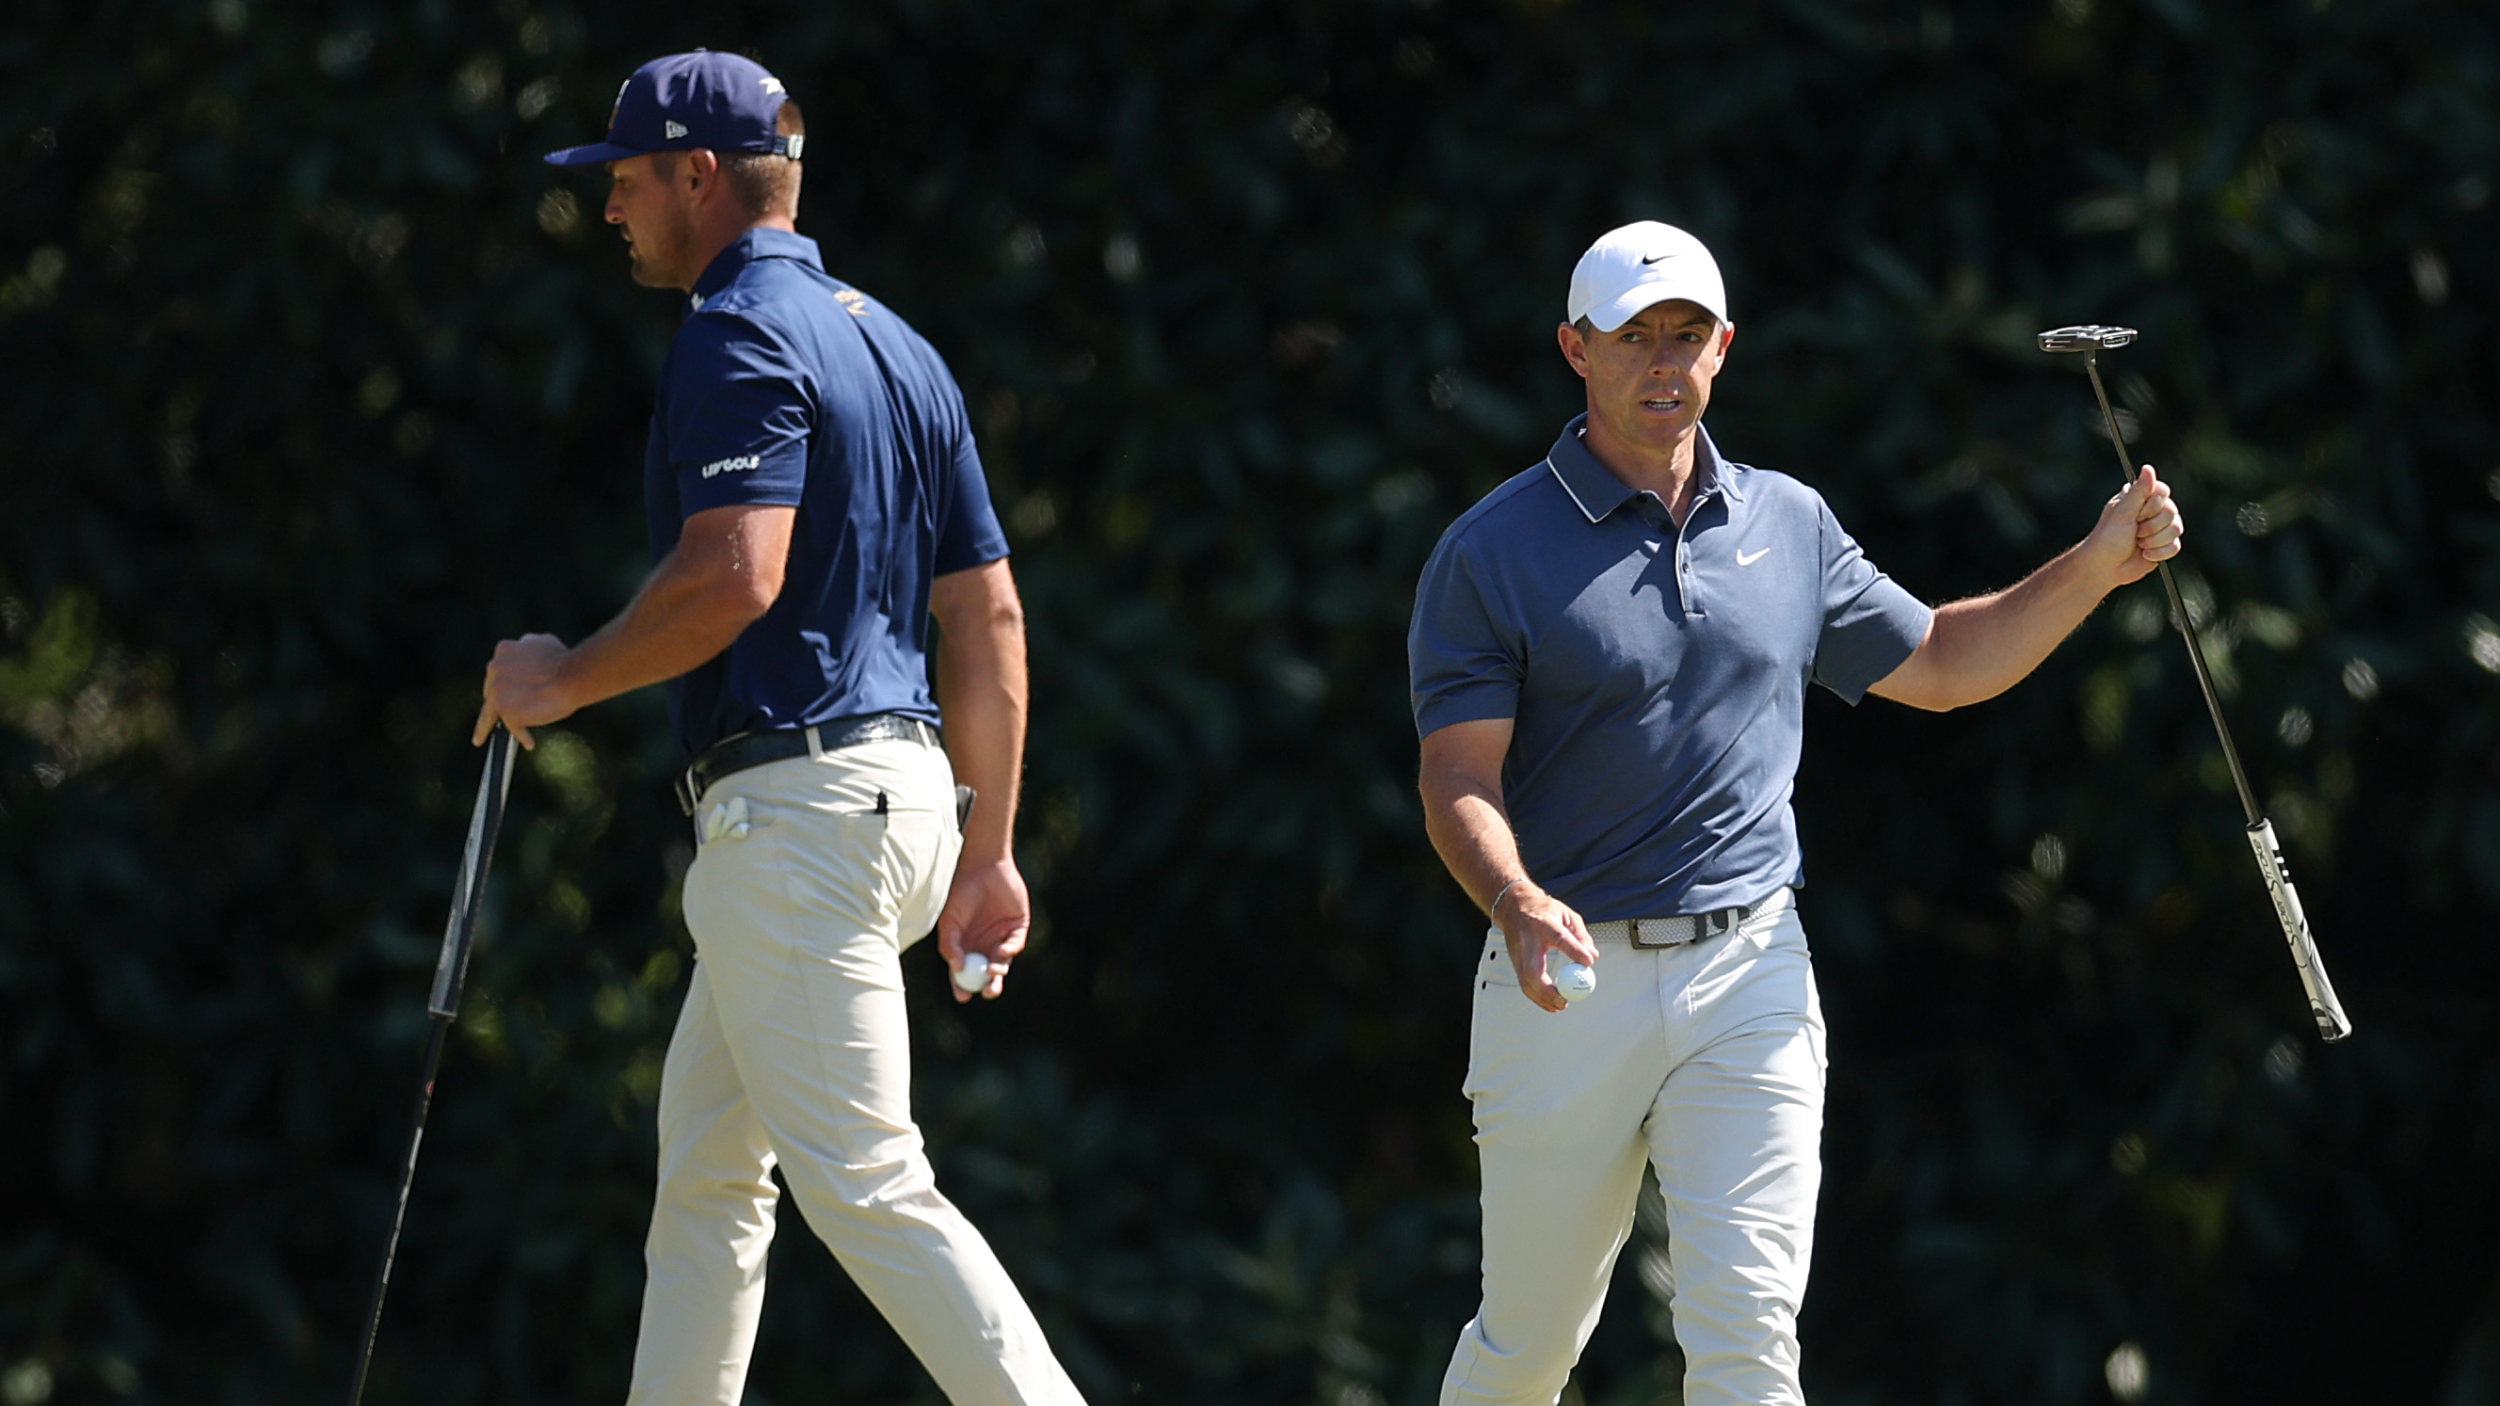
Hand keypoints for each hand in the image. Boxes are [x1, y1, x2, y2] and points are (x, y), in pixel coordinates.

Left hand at [473, 633, 577, 749]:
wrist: (572, 676)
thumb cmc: (565, 662)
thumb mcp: (543, 643)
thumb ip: (529, 650)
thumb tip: (530, 656)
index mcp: (504, 650)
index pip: (499, 671)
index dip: (505, 682)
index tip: (509, 690)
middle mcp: (495, 668)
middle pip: (492, 691)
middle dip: (501, 700)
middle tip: (512, 711)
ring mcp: (498, 691)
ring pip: (490, 714)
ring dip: (487, 726)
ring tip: (483, 737)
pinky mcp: (506, 711)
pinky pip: (511, 727)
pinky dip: (521, 735)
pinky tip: (529, 743)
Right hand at [937, 854, 1029, 1002]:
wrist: (983, 867)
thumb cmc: (960, 892)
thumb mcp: (949, 921)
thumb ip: (950, 945)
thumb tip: (956, 969)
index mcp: (965, 945)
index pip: (964, 973)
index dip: (963, 986)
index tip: (963, 997)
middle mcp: (983, 944)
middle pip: (987, 973)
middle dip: (988, 985)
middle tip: (988, 991)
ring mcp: (1001, 936)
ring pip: (1003, 962)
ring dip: (999, 971)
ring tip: (993, 971)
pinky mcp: (1018, 927)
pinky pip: (1015, 945)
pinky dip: (1009, 951)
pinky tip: (1001, 950)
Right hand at [1495, 879, 1597, 1012]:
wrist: (1514, 908)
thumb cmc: (1543, 911)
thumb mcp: (1567, 915)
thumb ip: (1581, 936)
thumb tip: (1592, 957)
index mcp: (1543, 924)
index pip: (1558, 938)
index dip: (1573, 951)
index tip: (1587, 963)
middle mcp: (1527, 941)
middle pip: (1533, 970)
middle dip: (1548, 990)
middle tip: (1565, 1000)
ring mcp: (1518, 954)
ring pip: (1526, 982)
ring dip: (1542, 999)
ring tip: (1561, 1005)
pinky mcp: (1515, 963)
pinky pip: (1524, 985)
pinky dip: (1537, 998)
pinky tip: (1550, 1004)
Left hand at [2091, 465, 2182, 586]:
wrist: (2105, 567)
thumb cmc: (2108, 537)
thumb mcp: (2122, 512)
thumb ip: (2138, 491)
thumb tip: (2148, 467)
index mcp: (2140, 499)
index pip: (2163, 491)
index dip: (2153, 505)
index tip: (2136, 514)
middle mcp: (2153, 511)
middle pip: (2172, 511)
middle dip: (2151, 526)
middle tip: (2134, 531)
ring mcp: (2160, 528)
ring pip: (2176, 529)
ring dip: (2154, 540)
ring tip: (2137, 543)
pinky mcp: (2164, 545)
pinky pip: (2175, 546)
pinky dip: (2159, 552)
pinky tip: (2144, 554)